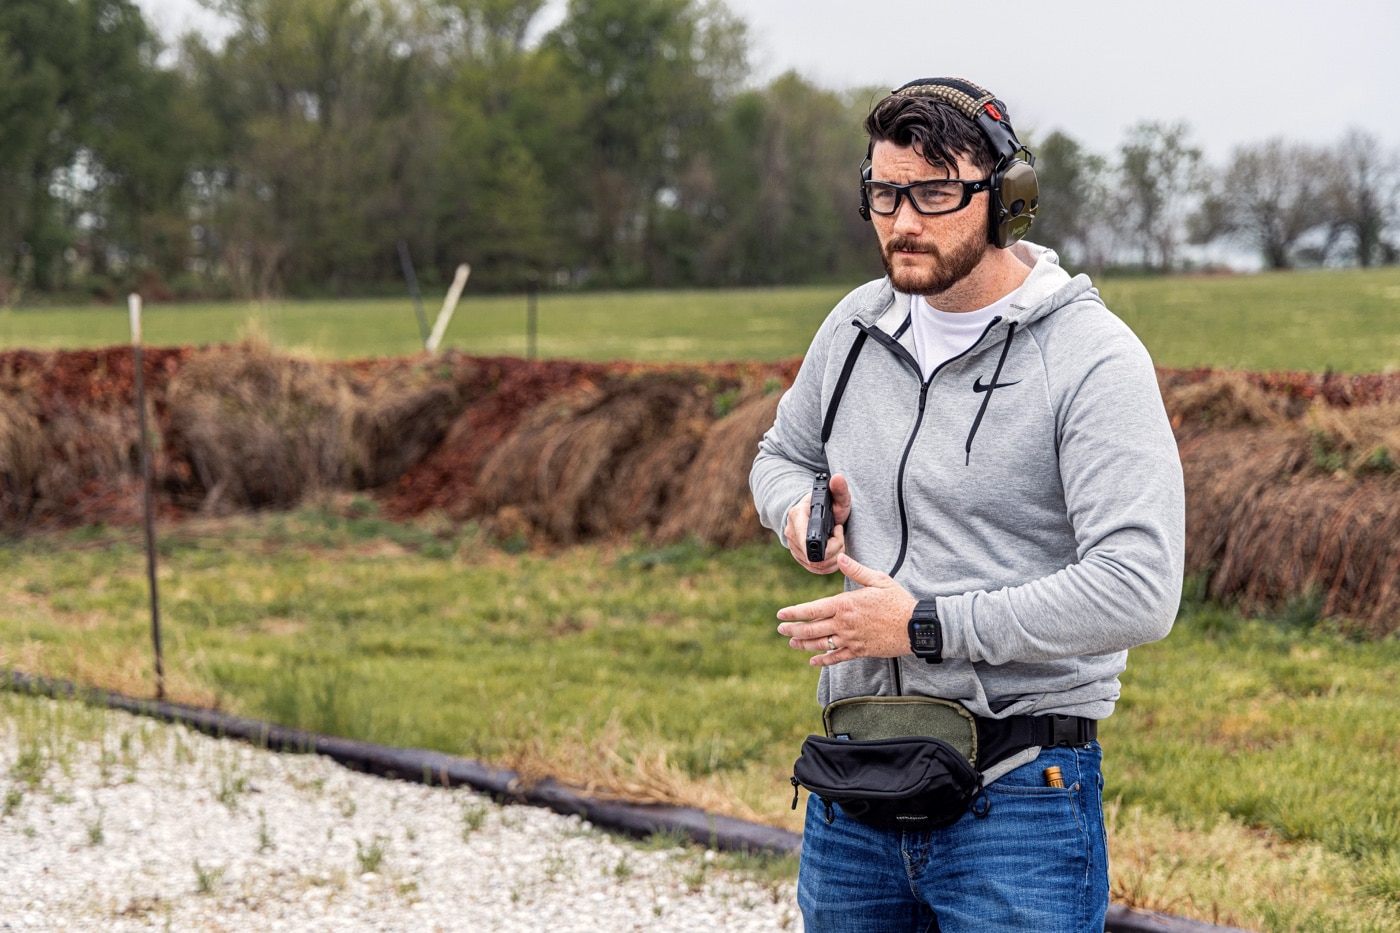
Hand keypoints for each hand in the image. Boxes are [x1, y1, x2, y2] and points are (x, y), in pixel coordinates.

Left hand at [775, 553, 917, 667]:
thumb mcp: (879, 580)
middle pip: (812, 629)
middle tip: (780, 629)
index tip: (781, 614)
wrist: (914, 627)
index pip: (812, 609)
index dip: (795, 612)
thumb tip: (840, 558)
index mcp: (845, 604)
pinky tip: (813, 661)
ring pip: (820, 644)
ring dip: (803, 644)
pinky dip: (823, 660)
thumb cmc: (898, 601)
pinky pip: (836, 658)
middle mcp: (844, 623)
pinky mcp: (859, 651)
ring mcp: (850, 639)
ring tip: (792, 642)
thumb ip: (856, 571)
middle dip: (793, 629)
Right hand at [782, 473, 851, 573]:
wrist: (818, 514)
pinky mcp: (799, 558)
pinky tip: (835, 552)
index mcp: (797, 515)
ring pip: (816, 565)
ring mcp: (793, 546)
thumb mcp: (837, 498)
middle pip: (813, 555)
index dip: (823, 543)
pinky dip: (830, 564)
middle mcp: (791, 532)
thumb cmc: (829, 505)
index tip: (836, 531)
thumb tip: (838, 478)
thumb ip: (840, 490)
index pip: (804, 537)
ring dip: (834, 557)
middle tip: (839, 533)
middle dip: (834, 548)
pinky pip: (815, 569)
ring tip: (838, 541)